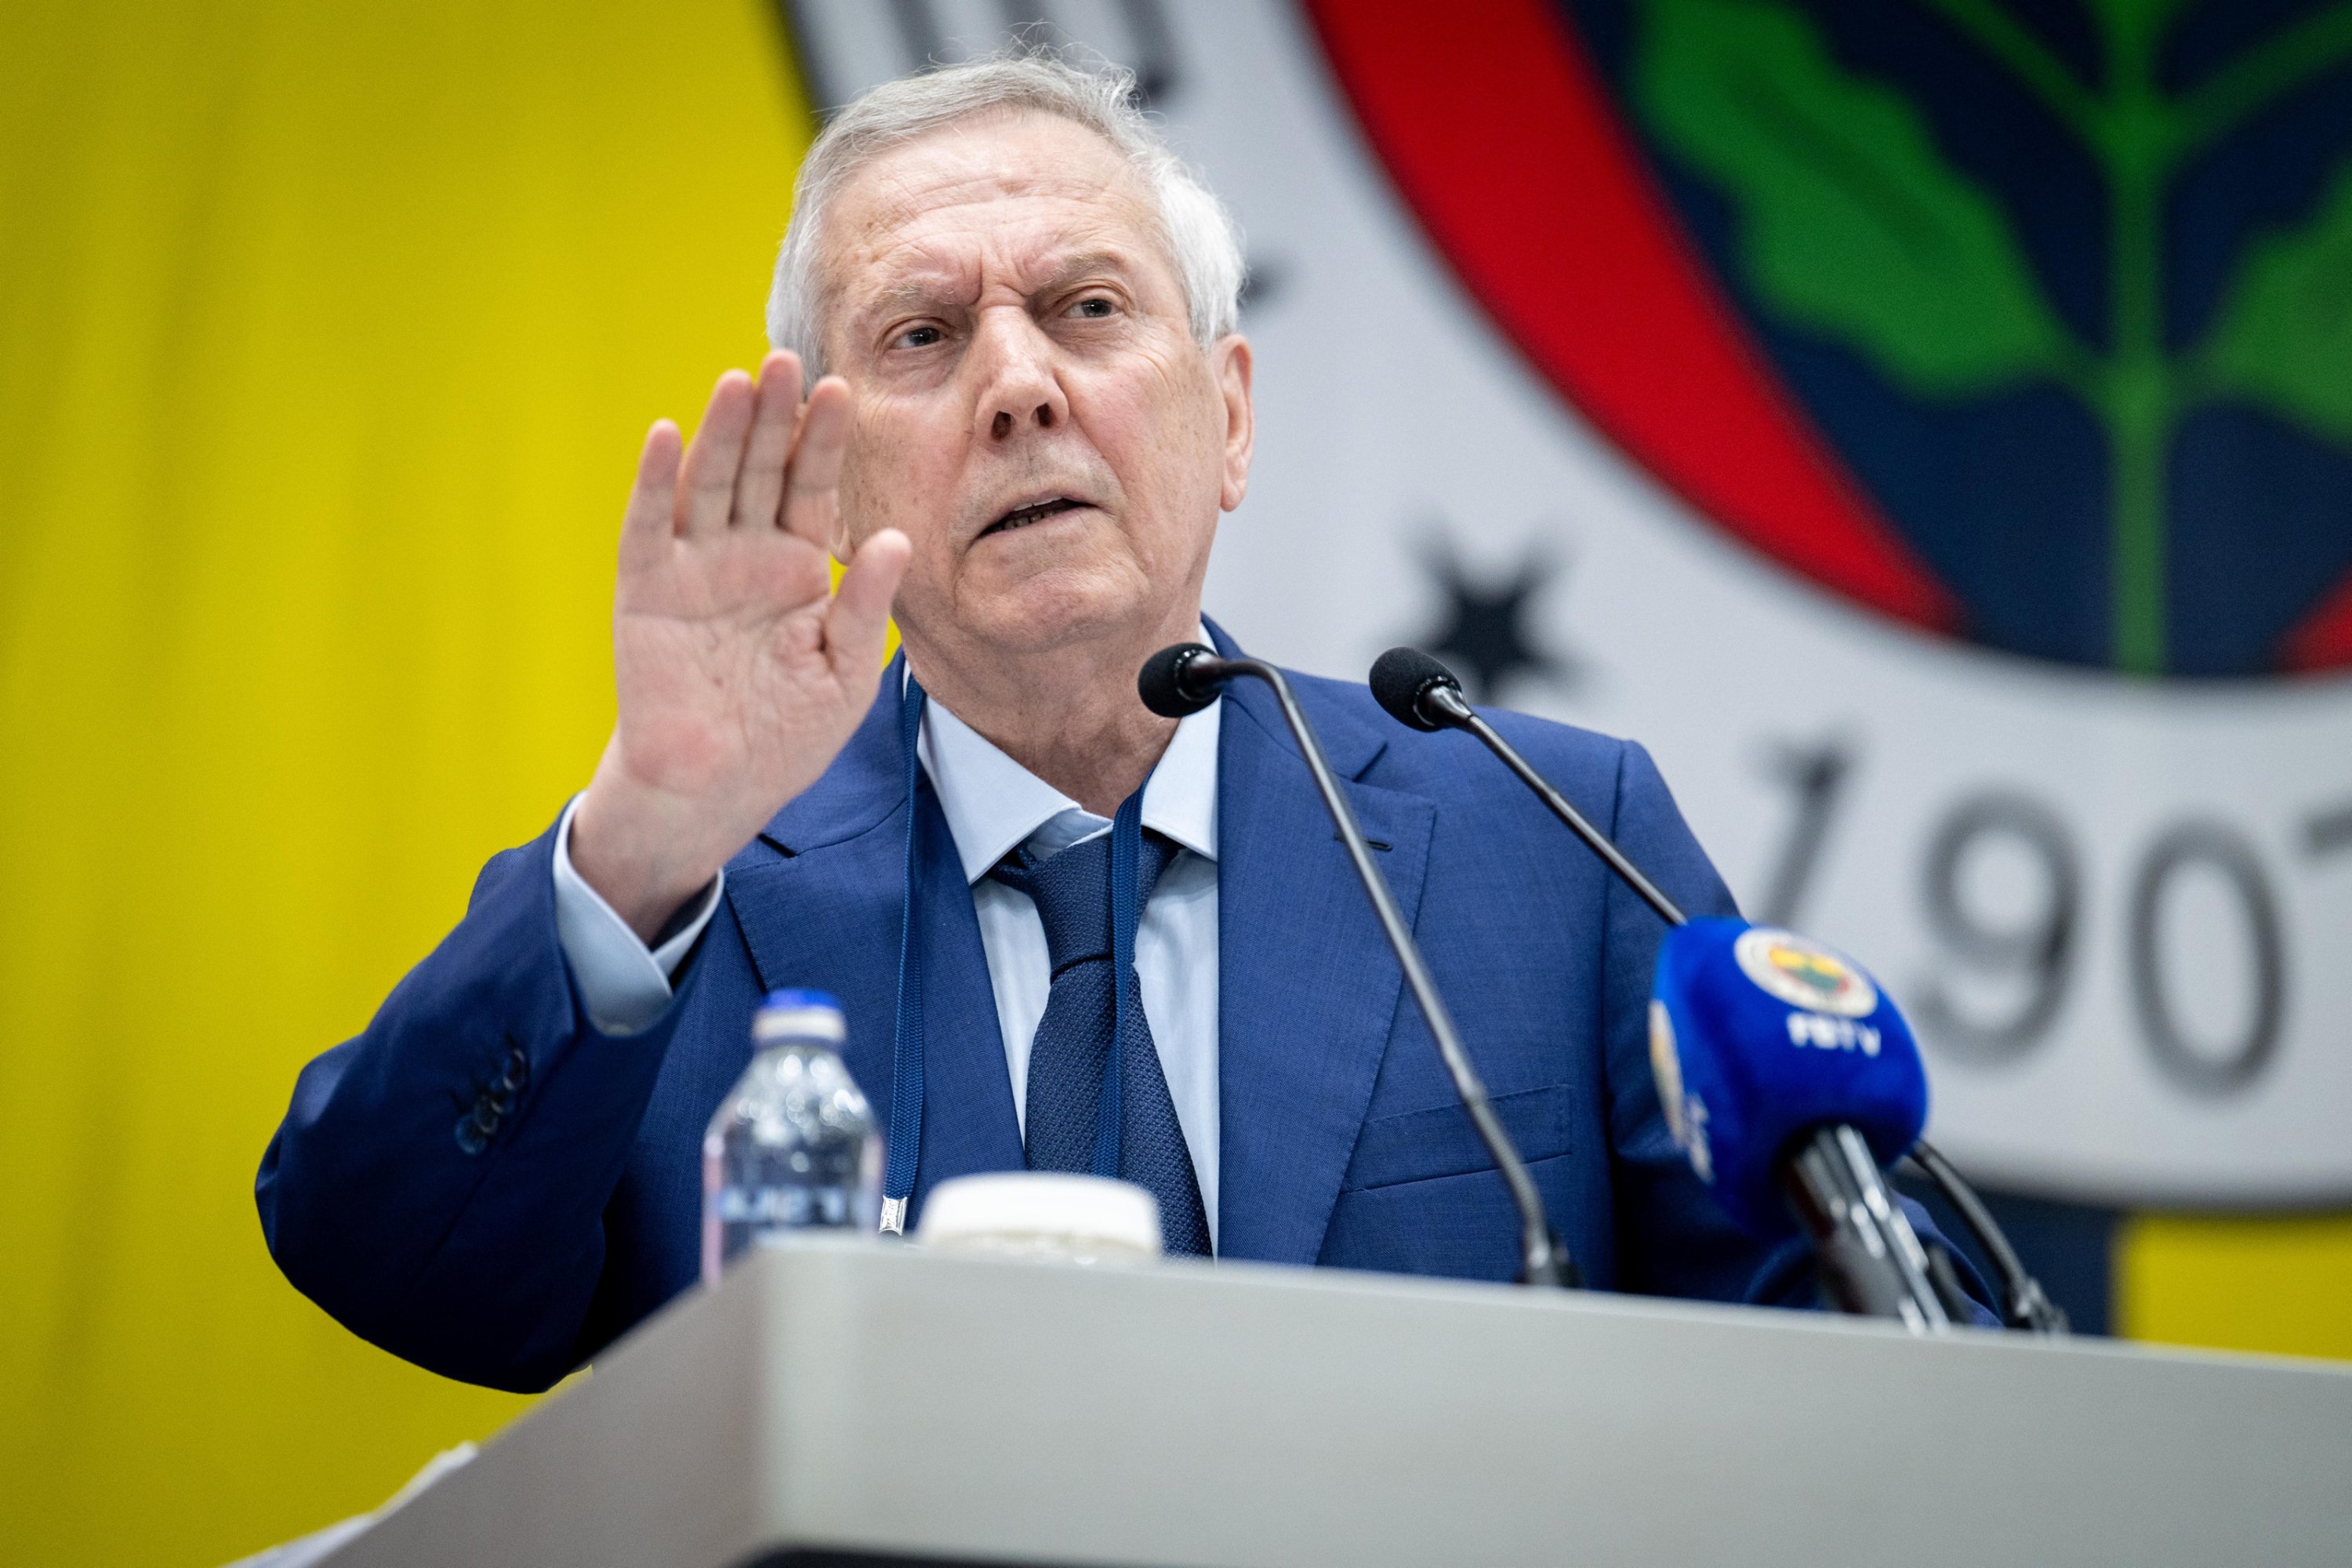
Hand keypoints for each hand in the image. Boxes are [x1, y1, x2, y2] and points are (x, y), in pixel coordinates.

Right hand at [570, 352, 909, 939]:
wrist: (716, 791)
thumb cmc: (785, 736)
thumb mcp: (844, 674)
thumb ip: (865, 608)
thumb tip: (896, 539)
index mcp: (797, 568)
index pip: (812, 489)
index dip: (824, 442)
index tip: (844, 390)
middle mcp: (744, 554)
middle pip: (760, 470)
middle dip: (774, 417)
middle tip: (786, 361)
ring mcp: (693, 567)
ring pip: (708, 485)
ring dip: (721, 433)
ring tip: (739, 380)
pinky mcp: (646, 590)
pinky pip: (648, 528)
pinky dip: (655, 483)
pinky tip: (667, 434)